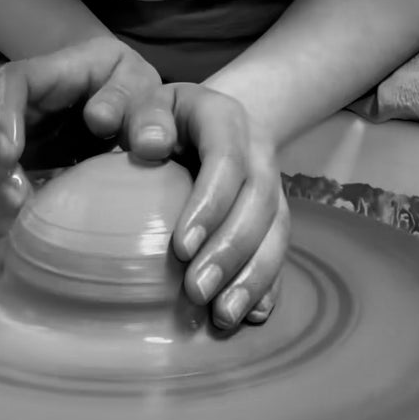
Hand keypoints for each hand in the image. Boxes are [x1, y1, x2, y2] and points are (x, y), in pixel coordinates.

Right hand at [0, 35, 164, 207]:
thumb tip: (112, 126)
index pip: (13, 79)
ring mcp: (12, 110)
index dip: (3, 114)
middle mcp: (26, 84)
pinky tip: (14, 197)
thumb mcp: (149, 94)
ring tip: (16, 201)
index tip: (10, 155)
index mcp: (60, 67)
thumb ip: (147, 111)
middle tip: (17, 196)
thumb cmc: (136, 92)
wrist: (125, 99)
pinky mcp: (8, 137)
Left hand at [123, 82, 289, 331]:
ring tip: (223, 316)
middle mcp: (258, 150)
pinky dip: (269, 284)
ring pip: (277, 230)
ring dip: (253, 276)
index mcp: (224, 118)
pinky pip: (280, 250)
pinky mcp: (275, 216)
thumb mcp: (145, 103)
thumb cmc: (162, 118)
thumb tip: (149, 145)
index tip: (180, 248)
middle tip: (196, 291)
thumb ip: (138, 115)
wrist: (206, 119)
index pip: (226, 159)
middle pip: (258, 200)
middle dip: (231, 250)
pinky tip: (252, 315)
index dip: (210, 204)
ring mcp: (272, 184)